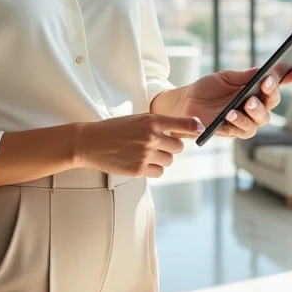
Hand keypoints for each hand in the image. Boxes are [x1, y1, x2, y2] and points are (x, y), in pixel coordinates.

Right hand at [76, 114, 204, 177]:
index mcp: (151, 121)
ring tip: (145, 154)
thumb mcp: (136, 120)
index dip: (195, 127)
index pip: (183, 123)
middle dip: (171, 147)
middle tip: (158, 146)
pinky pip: (159, 172)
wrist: (90, 142)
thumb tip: (180, 132)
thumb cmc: (113, 129)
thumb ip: (157, 125)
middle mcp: (151, 137)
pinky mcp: (139, 169)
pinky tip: (141, 163)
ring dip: (161, 159)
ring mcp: (145, 154)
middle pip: (178, 147)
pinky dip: (153, 169)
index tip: (202, 129)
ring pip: (169, 160)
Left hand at [182, 66, 291, 138]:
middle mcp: (255, 106)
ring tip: (246, 102)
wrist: (186, 102)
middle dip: (271, 93)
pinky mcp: (234, 131)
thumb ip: (244, 76)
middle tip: (264, 84)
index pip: (276, 84)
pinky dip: (239, 122)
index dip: (291, 78)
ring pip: (262, 119)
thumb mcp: (225, 77)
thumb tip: (263, 70)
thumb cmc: (207, 88)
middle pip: (272, 103)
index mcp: (255, 90)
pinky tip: (231, 114)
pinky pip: (244, 131)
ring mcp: (246, 120)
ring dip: (256, 110)